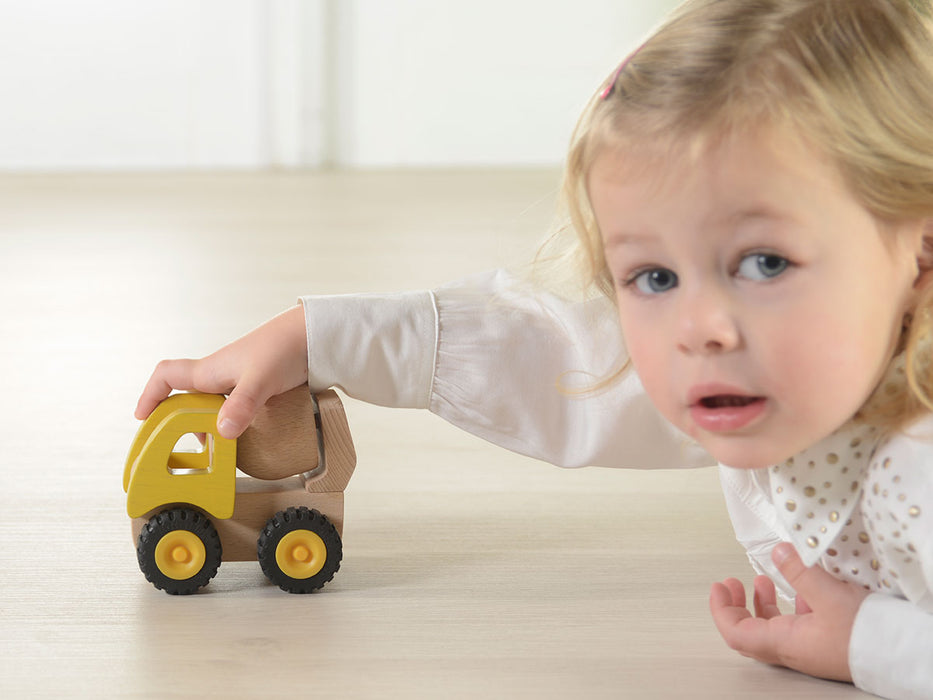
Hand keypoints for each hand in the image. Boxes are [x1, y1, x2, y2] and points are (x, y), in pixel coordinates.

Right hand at [135, 305, 308, 437]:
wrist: (314, 335)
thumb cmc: (284, 348)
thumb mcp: (260, 380)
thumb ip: (241, 405)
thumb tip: (221, 432)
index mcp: (210, 371)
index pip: (167, 377)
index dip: (150, 395)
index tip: (142, 417)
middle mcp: (220, 375)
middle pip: (187, 398)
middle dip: (181, 421)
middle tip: (188, 448)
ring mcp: (239, 381)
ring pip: (212, 405)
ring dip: (210, 425)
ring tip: (218, 450)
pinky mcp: (258, 387)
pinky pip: (235, 407)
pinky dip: (232, 423)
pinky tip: (245, 438)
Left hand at [709, 542, 869, 681]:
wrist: (903, 654)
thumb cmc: (867, 633)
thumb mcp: (828, 593)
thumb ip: (800, 571)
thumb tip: (777, 552)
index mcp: (785, 642)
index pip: (736, 633)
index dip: (721, 610)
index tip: (718, 588)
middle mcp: (793, 649)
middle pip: (750, 630)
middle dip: (737, 605)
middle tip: (732, 584)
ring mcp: (810, 647)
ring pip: (774, 627)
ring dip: (762, 604)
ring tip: (761, 581)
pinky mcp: (826, 641)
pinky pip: (798, 624)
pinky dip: (791, 605)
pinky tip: (801, 589)